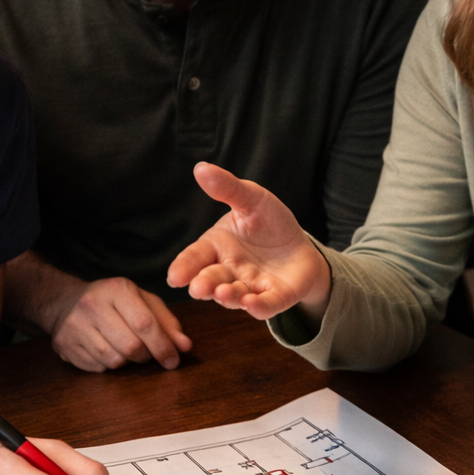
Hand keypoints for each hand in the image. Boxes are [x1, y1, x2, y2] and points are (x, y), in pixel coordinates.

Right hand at [51, 278, 192, 371]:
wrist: (65, 302)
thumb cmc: (113, 302)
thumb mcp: (143, 302)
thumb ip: (166, 322)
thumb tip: (184, 346)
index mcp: (117, 289)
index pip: (145, 323)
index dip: (163, 346)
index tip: (173, 360)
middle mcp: (92, 304)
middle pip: (130, 346)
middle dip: (146, 356)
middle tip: (148, 354)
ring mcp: (74, 325)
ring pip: (113, 360)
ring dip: (127, 362)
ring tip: (125, 348)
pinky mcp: (64, 344)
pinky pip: (97, 367)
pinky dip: (108, 365)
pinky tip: (106, 350)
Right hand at [167, 162, 331, 321]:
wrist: (299, 245)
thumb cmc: (268, 223)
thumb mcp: (252, 200)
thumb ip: (228, 189)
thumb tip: (201, 168)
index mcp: (217, 247)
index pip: (195, 257)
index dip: (184, 267)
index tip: (174, 277)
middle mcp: (229, 271)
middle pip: (212, 279)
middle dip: (204, 284)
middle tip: (197, 288)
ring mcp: (250, 286)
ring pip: (235, 295)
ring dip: (229, 296)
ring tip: (223, 293)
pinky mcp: (275, 296)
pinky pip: (266, 304)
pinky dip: (259, 306)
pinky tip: (252, 304)